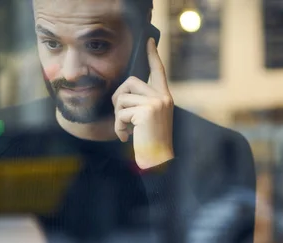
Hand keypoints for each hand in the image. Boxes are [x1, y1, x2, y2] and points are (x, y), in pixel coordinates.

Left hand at [112, 38, 173, 169]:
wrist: (158, 162)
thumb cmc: (150, 145)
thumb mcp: (147, 121)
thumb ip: (140, 104)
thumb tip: (122, 93)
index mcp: (165, 98)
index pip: (158, 71)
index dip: (152, 55)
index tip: (149, 40)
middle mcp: (163, 98)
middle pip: (130, 82)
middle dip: (118, 99)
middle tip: (121, 119)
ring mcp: (157, 103)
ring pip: (122, 98)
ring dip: (118, 117)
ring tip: (126, 131)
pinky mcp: (148, 112)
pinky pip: (121, 112)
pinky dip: (118, 126)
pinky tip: (126, 137)